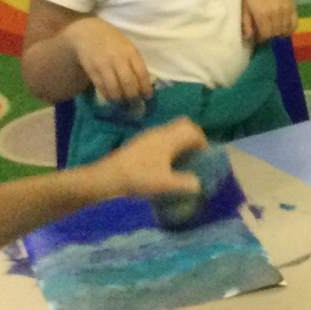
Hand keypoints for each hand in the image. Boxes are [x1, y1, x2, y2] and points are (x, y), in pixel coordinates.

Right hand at [67, 17, 153, 103]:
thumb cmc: (112, 40)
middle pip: (128, 83)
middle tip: (135, 104)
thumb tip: (144, 83)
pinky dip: (108, 96)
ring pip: (114, 88)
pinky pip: (101, 87)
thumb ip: (135, 62)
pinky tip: (112, 99)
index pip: (142, 73)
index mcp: (131, 52)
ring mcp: (104, 65)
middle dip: (133, 97)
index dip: (146, 88)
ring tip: (124, 104)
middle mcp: (118, 59)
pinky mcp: (92, 70)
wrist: (87, 32)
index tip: (148, 97)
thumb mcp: (128, 47)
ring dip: (120, 99)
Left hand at [85, 118, 207, 202]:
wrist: (107, 177)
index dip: (203, 142)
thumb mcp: (166, 184)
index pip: (193, 130)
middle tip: (195, 154)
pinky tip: (164, 163)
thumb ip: (186, 183)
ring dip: (180, 142)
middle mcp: (160, 133)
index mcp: (169, 138)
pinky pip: (161, 138)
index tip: (203, 157)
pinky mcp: (139, 143)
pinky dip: (168, 146)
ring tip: (181, 161)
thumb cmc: (139, 177)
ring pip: (171, 132)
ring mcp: (148, 136)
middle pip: (183, 125)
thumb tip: (199, 184)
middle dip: (193, 137)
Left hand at [242, 0, 297, 43]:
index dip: (261, 38)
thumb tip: (249, 37)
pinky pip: (295, 23)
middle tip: (264, 32)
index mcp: (262, 14)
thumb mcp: (243, 5)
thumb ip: (246, 22)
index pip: (266, 35)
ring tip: (273, 29)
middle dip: (270, 35)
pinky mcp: (292, 5)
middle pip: (276, 33)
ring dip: (279, 32)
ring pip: (285, 29)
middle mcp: (276, 13)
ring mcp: (286, 9)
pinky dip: (290, 28)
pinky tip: (285, 29)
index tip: (258, 36)